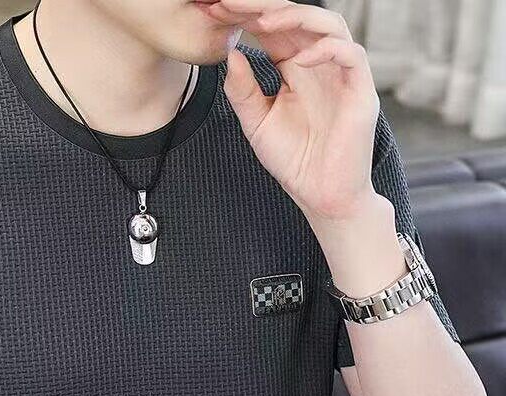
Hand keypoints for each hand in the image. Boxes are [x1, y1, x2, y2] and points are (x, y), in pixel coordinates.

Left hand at [206, 0, 379, 220]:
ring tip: (262, 18)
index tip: (215, 10)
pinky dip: (326, 50)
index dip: (246, 17)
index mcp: (295, 68)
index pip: (273, 30)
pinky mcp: (361, 91)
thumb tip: (230, 54)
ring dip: (295, 17)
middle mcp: (319, 64)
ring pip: (328, 25)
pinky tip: (298, 58)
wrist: (321, 194)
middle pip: (296, 19)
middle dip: (263, 7)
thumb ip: (242, 91)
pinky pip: (351, 55)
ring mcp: (342, 74)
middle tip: (229, 3)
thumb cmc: (293, 161)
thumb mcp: (256, 124)